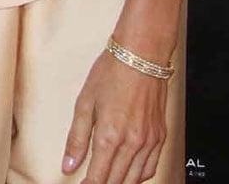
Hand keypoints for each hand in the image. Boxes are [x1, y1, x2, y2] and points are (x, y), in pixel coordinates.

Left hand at [61, 49, 168, 182]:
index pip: (99, 176)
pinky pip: (151, 167)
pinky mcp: (160, 137)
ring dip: (120, 183)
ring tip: (106, 181)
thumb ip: (76, 139)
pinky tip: (128, 175)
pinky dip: (139, 176)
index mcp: (111, 135)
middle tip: (91, 183)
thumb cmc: (111, 73)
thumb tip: (68, 166)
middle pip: (117, 180)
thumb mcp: (84, 103)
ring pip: (136, 178)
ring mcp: (150, 141)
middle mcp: (133, 142)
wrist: (141, 57)